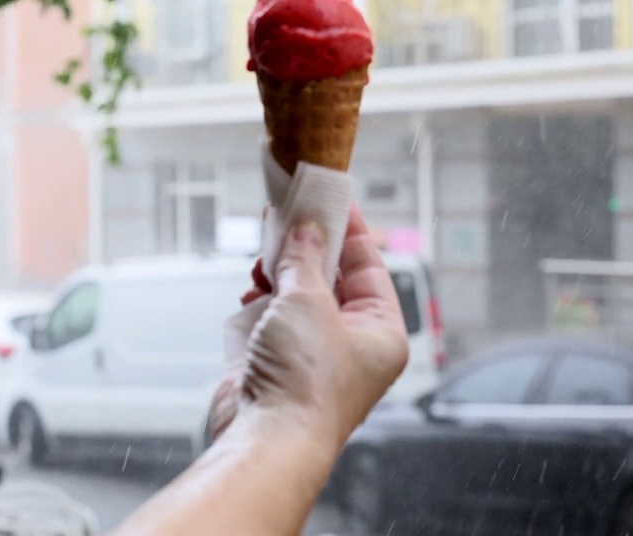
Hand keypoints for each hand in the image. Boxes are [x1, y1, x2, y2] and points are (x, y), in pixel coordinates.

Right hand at [210, 203, 408, 450]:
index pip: (367, 264)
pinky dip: (261, 300)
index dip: (346, 227)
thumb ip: (304, 258)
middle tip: (285, 213)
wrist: (266, 437)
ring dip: (278, 273)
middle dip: (304, 248)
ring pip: (297, 296)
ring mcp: (313, 354)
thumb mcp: (308, 301)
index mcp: (380, 331)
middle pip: (330, 277)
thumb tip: (306, 227)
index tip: (327, 194)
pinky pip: (272, 318)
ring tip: (264, 252)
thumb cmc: (304, 381)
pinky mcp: (278, 363)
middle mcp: (351, 343)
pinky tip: (252, 289)